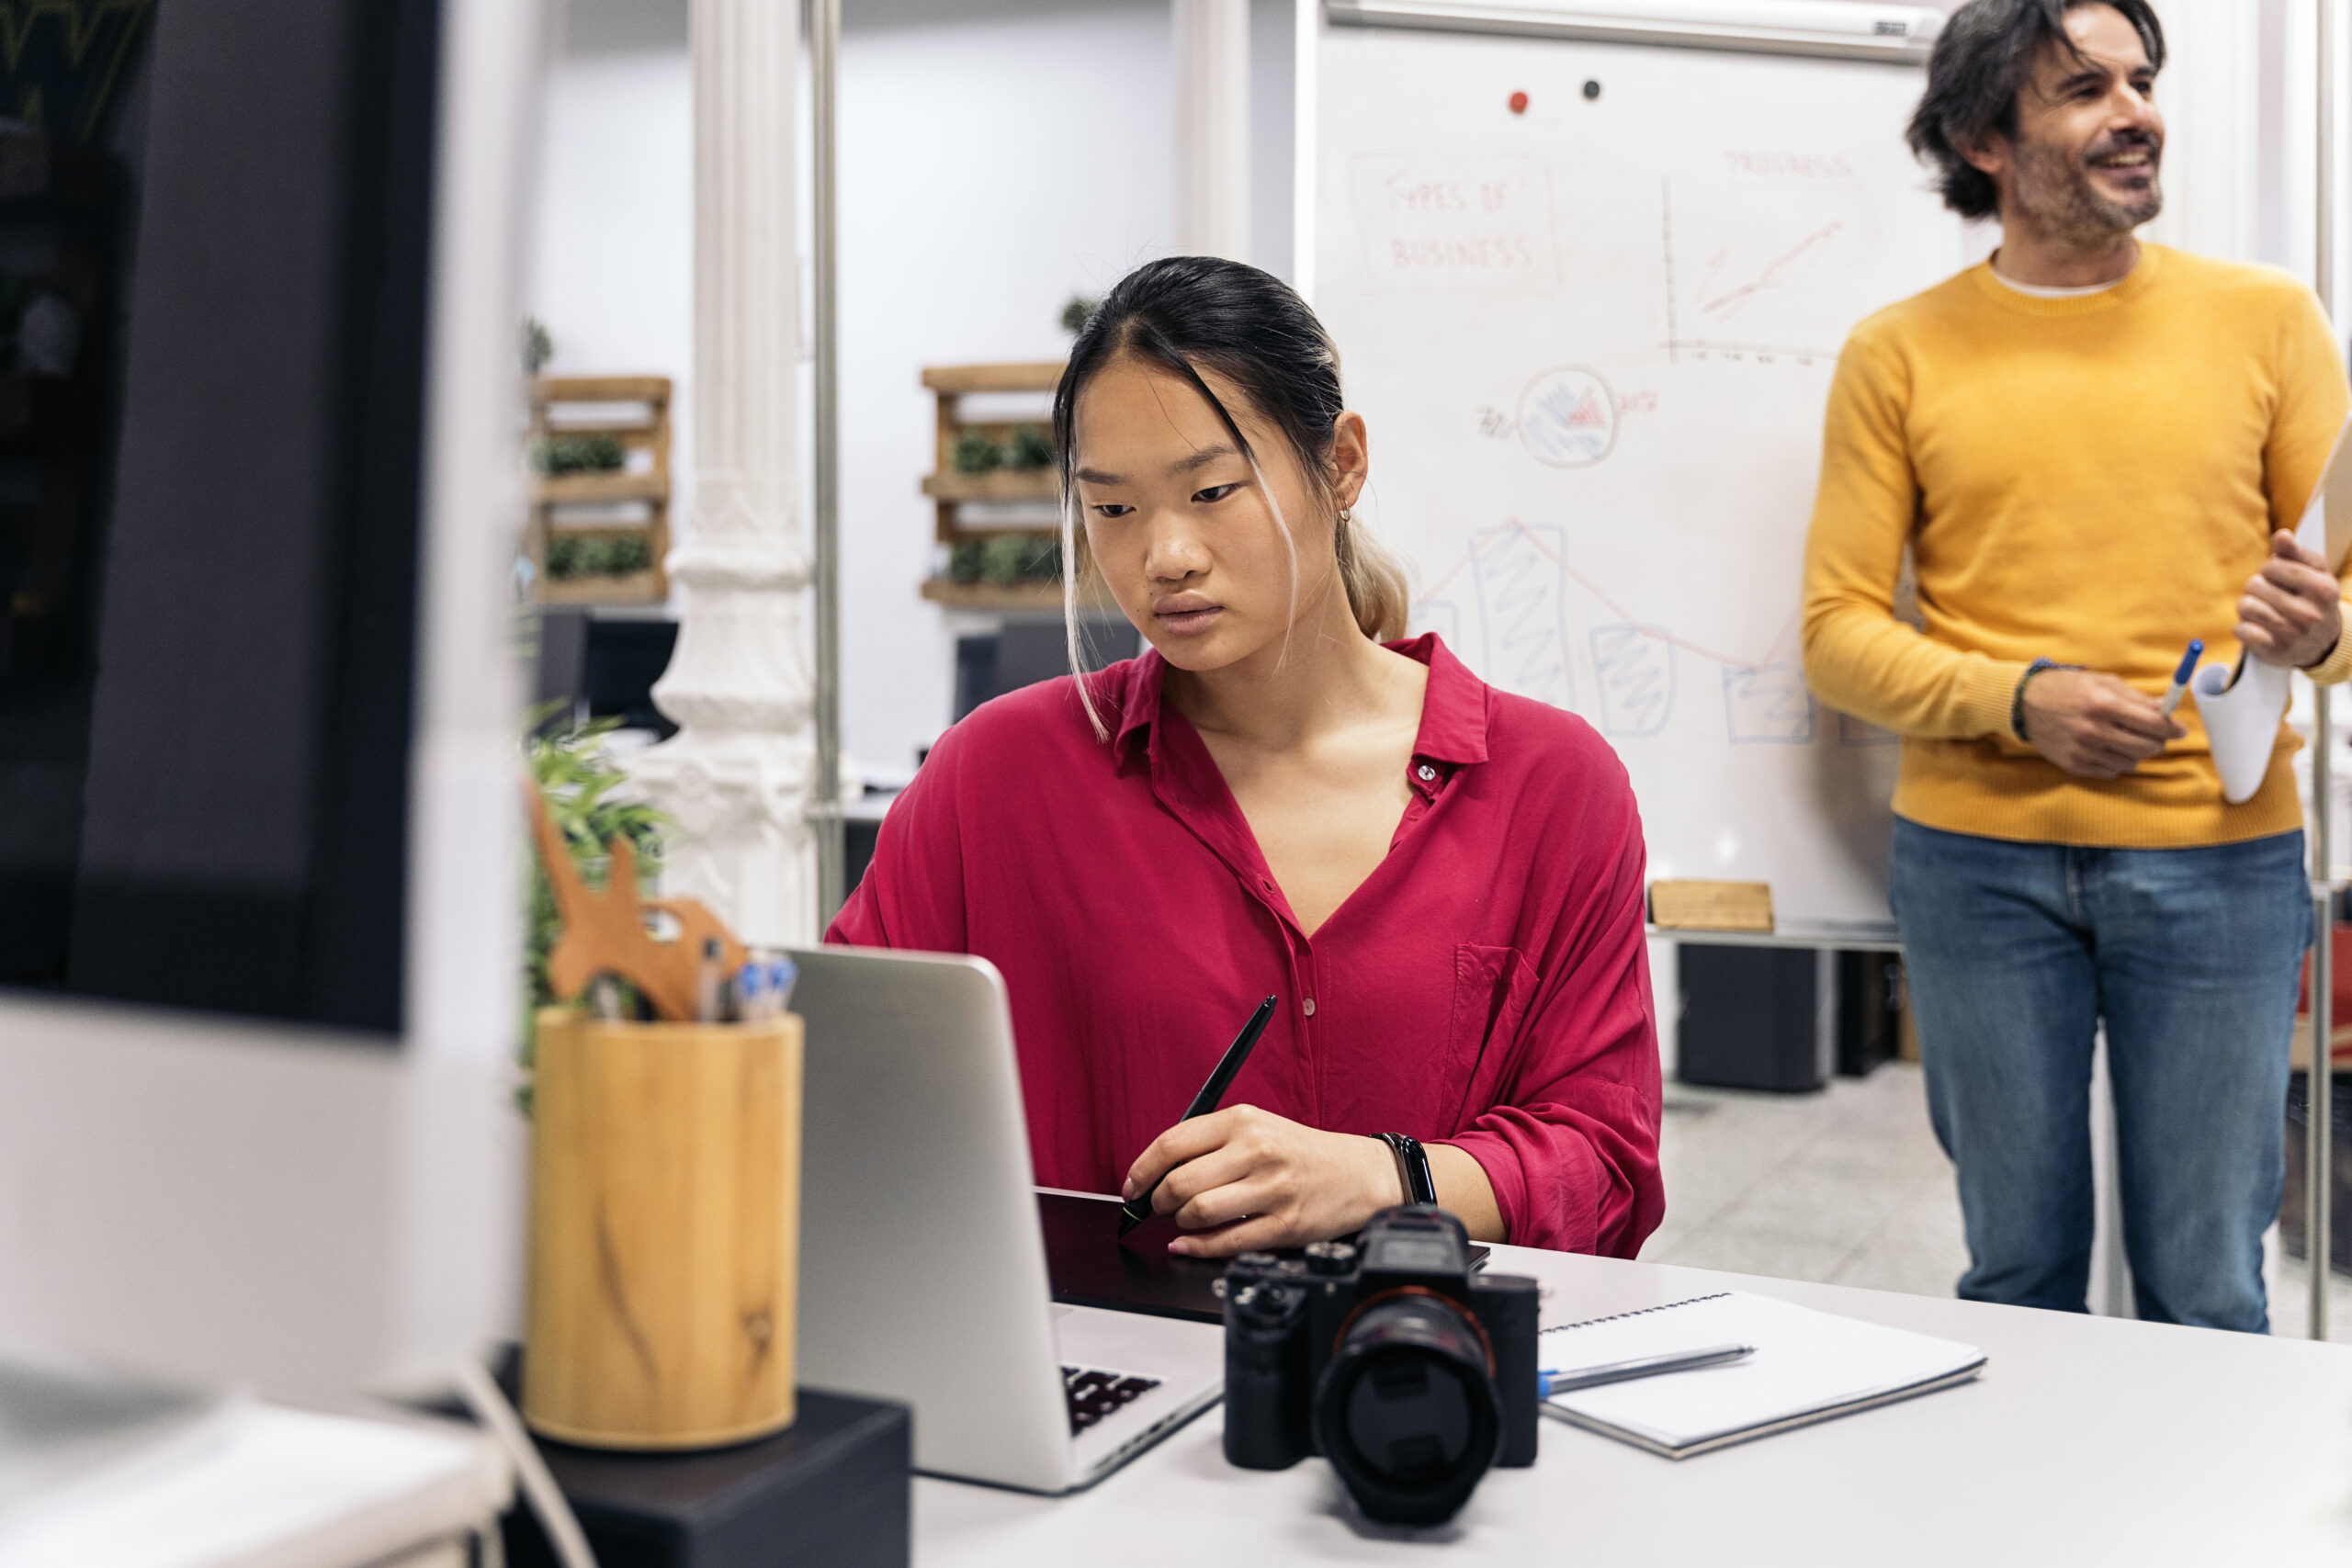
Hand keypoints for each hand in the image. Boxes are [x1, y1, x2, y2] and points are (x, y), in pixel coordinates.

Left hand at [1122, 1104, 1397, 1258]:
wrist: (1358, 1174)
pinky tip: (1189, 1244)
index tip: (1133, 1187)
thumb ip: (1209, 1144)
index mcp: (1243, 1121)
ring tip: (1185, 1220)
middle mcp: (1256, 1150)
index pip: (1172, 1144)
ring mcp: (1272, 1188)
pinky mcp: (1284, 1224)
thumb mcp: (1256, 1128)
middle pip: (1180, 1182)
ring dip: (1181, 1223)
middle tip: (1161, 1206)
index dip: (1142, 1171)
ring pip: (1199, 1212)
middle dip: (1160, 1201)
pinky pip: (1226, 1241)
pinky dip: (1198, 1247)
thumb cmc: (1300, 1152)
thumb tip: (1156, 1173)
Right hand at [2019, 668, 2183, 778]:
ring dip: (2135, 753)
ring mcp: (2082, 750)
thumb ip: (2138, 698)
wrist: (2024, 703)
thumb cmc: (2068, 688)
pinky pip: (2110, 771)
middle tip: (2156, 736)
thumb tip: (2168, 710)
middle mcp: (2094, 730)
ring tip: (2125, 740)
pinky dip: (2115, 762)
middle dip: (2158, 742)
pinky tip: (2107, 748)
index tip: (2179, 729)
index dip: (2173, 728)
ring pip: (2131, 763)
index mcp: (2104, 704)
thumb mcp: (2104, 683)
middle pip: (2147, 747)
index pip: (2154, 724)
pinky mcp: (2073, 764)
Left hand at [2239, 529, 2344, 669]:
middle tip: (2270, 595)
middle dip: (2257, 587)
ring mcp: (2293, 635)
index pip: (2272, 566)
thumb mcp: (2313, 572)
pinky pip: (2242, 631)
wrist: (2323, 642)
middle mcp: (2310, 614)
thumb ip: (2295, 552)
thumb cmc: (2313, 598)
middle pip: (2254, 585)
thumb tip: (2281, 535)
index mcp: (2322, 589)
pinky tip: (2256, 627)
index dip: (2269, 569)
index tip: (2279, 577)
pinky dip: (2243, 628)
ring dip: (2247, 605)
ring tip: (2260, 609)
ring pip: (2245, 606)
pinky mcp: (2275, 651)